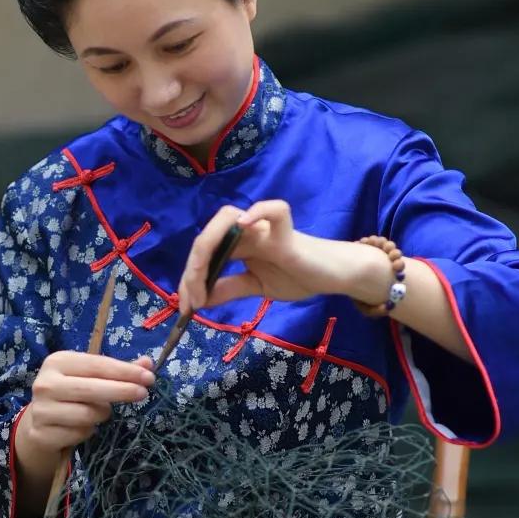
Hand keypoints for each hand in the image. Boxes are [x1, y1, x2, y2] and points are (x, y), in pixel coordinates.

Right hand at [20, 350, 154, 455]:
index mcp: (57, 362)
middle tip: (143, 394)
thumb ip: (117, 371)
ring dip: (102, 415)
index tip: (148, 377)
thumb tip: (147, 364)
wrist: (38, 423)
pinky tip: (83, 427)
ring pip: (88, 414)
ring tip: (99, 412)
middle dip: (122, 391)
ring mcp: (41, 410)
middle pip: (92, 389)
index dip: (125, 371)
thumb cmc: (70, 395)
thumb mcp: (90, 377)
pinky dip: (88, 431)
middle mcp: (46, 384)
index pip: (97, 365)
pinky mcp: (42, 434)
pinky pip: (80, 433)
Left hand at [177, 202, 390, 314]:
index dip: (189, 279)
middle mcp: (246, 231)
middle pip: (208, 236)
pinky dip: (257, 211)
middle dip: (192, 269)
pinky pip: (274, 209)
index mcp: (238, 244)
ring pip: (226, 218)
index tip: (186, 308)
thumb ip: (230, 289)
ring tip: (203, 276)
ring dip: (208, 247)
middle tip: (192, 301)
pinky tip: (242, 225)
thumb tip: (199, 300)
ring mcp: (265, 229)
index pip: (203, 253)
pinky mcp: (288, 232)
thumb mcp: (256, 286)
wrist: (332, 277)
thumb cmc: (298, 275)